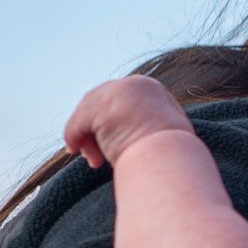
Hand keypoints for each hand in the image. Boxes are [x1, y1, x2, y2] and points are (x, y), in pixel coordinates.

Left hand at [62, 74, 193, 167]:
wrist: (173, 163)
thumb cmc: (171, 157)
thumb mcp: (162, 132)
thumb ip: (145, 123)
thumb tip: (125, 133)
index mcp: (151, 89)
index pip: (120, 99)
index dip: (110, 122)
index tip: (106, 143)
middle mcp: (133, 84)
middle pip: (100, 103)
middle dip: (94, 129)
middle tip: (94, 155)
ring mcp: (117, 94)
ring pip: (88, 113)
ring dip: (87, 137)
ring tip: (93, 160)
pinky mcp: (101, 109)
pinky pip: (78, 123)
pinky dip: (74, 137)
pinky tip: (75, 151)